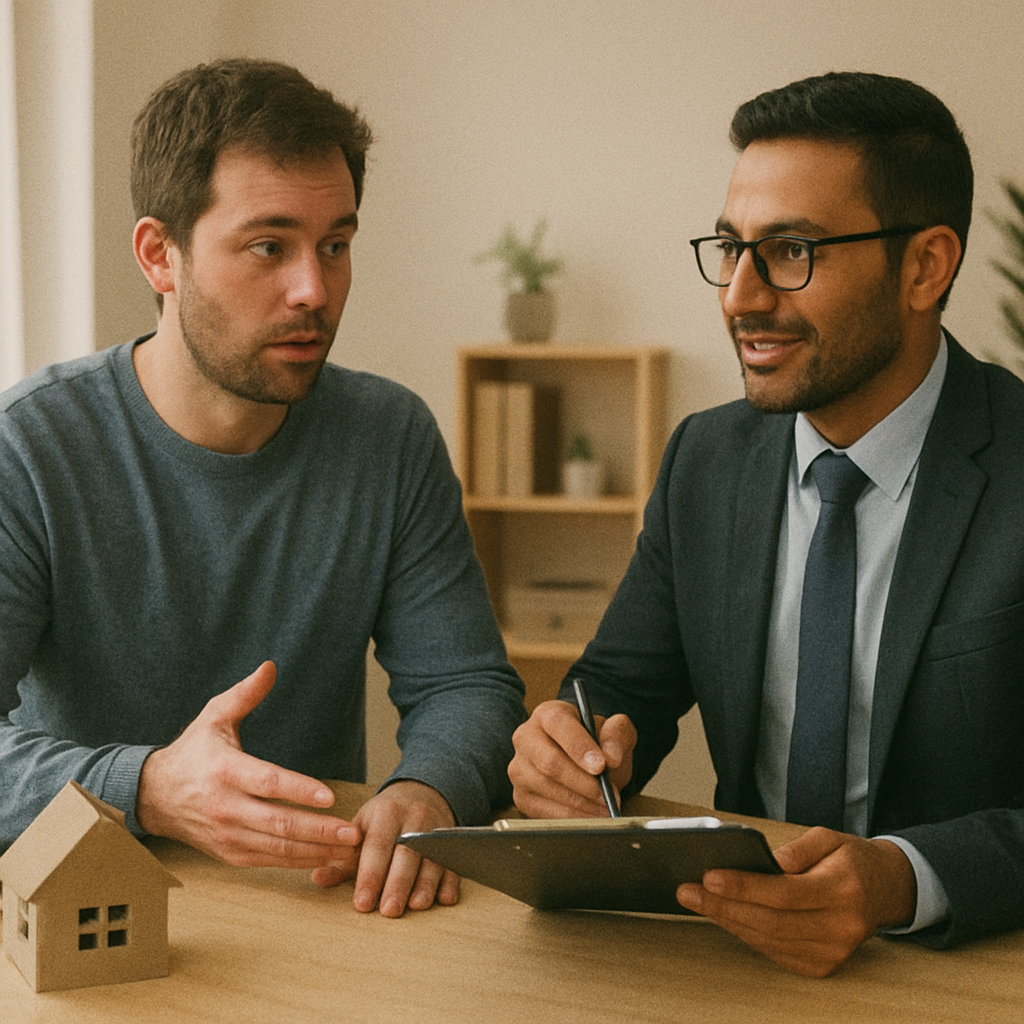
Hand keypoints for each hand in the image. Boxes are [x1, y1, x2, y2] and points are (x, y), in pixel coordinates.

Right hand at [136, 661, 358, 868]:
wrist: (154, 795)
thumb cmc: (193, 751)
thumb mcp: (214, 716)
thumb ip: (245, 694)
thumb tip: (270, 666)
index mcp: (225, 770)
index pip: (267, 782)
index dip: (299, 790)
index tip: (329, 796)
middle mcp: (226, 806)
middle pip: (278, 823)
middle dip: (319, 830)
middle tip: (352, 833)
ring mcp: (228, 834)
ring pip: (277, 848)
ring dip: (316, 851)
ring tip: (348, 851)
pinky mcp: (230, 853)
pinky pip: (269, 861)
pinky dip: (299, 862)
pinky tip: (325, 859)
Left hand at [309, 780, 458, 916]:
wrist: (420, 794)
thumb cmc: (385, 819)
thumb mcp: (361, 828)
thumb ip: (342, 858)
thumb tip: (317, 878)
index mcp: (386, 813)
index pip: (377, 845)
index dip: (370, 875)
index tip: (362, 903)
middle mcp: (414, 819)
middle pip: (407, 853)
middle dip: (398, 883)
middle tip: (389, 910)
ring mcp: (436, 830)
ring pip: (433, 858)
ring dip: (426, 884)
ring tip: (416, 906)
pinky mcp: (452, 843)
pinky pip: (454, 862)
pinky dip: (451, 881)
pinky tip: (446, 899)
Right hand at [508, 699, 635, 817]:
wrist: (584, 764)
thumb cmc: (596, 744)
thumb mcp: (614, 731)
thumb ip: (617, 734)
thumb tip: (611, 757)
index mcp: (548, 714)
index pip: (558, 725)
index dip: (579, 746)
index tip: (601, 766)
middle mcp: (526, 738)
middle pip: (549, 762)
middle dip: (583, 782)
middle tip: (608, 795)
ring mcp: (519, 769)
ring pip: (546, 789)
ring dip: (580, 803)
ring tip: (605, 808)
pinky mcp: (521, 796)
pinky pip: (544, 811)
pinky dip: (571, 817)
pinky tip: (590, 815)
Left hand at [675, 827, 917, 975]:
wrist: (887, 891)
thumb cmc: (851, 859)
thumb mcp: (830, 837)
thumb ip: (799, 848)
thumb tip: (768, 861)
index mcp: (843, 890)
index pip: (785, 893)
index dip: (744, 886)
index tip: (709, 875)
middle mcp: (840, 928)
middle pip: (771, 922)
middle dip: (723, 905)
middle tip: (687, 890)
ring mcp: (833, 953)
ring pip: (769, 940)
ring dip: (728, 920)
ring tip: (696, 900)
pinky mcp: (823, 966)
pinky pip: (775, 952)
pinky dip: (746, 934)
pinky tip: (723, 915)